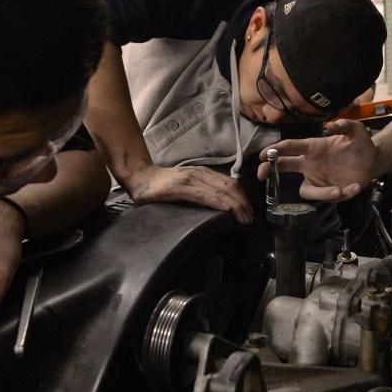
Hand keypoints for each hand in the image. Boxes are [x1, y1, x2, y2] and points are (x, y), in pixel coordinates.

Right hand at [126, 163, 253, 223]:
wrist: (140, 177)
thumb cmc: (163, 185)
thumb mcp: (187, 184)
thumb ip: (202, 190)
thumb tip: (221, 204)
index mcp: (203, 173)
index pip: (230, 183)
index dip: (243, 197)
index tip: (249, 211)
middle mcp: (200, 173)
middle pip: (230, 186)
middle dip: (244, 203)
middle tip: (250, 218)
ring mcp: (191, 179)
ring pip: (221, 191)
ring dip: (236, 205)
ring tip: (244, 218)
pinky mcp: (181, 187)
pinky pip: (205, 196)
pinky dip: (220, 203)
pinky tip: (228, 211)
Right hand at [258, 119, 376, 201]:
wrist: (372, 160)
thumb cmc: (359, 143)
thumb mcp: (355, 130)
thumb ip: (345, 125)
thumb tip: (331, 126)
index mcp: (312, 147)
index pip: (289, 148)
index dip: (274, 150)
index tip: (262, 155)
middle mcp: (311, 164)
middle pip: (284, 168)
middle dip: (270, 170)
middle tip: (261, 175)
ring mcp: (318, 179)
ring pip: (306, 191)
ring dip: (320, 193)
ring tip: (338, 190)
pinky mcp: (330, 191)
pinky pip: (329, 197)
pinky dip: (343, 193)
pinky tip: (354, 186)